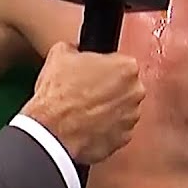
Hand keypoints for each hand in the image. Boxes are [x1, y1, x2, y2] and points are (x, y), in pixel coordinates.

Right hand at [19, 41, 143, 164]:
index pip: (120, 62)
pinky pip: (117, 130)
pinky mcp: (124, 139)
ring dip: (109, 109)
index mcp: (126, 67)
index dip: (102, 68)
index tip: (91, 75)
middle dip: (109, 89)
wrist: (51, 132)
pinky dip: (106, 129)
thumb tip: (74, 51)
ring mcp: (131, 118)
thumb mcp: (59, 55)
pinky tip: (87, 126)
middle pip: (125, 86)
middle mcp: (135, 92)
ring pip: (123, 109)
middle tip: (86, 92)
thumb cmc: (58, 95)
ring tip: (85, 111)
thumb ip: (76, 49)